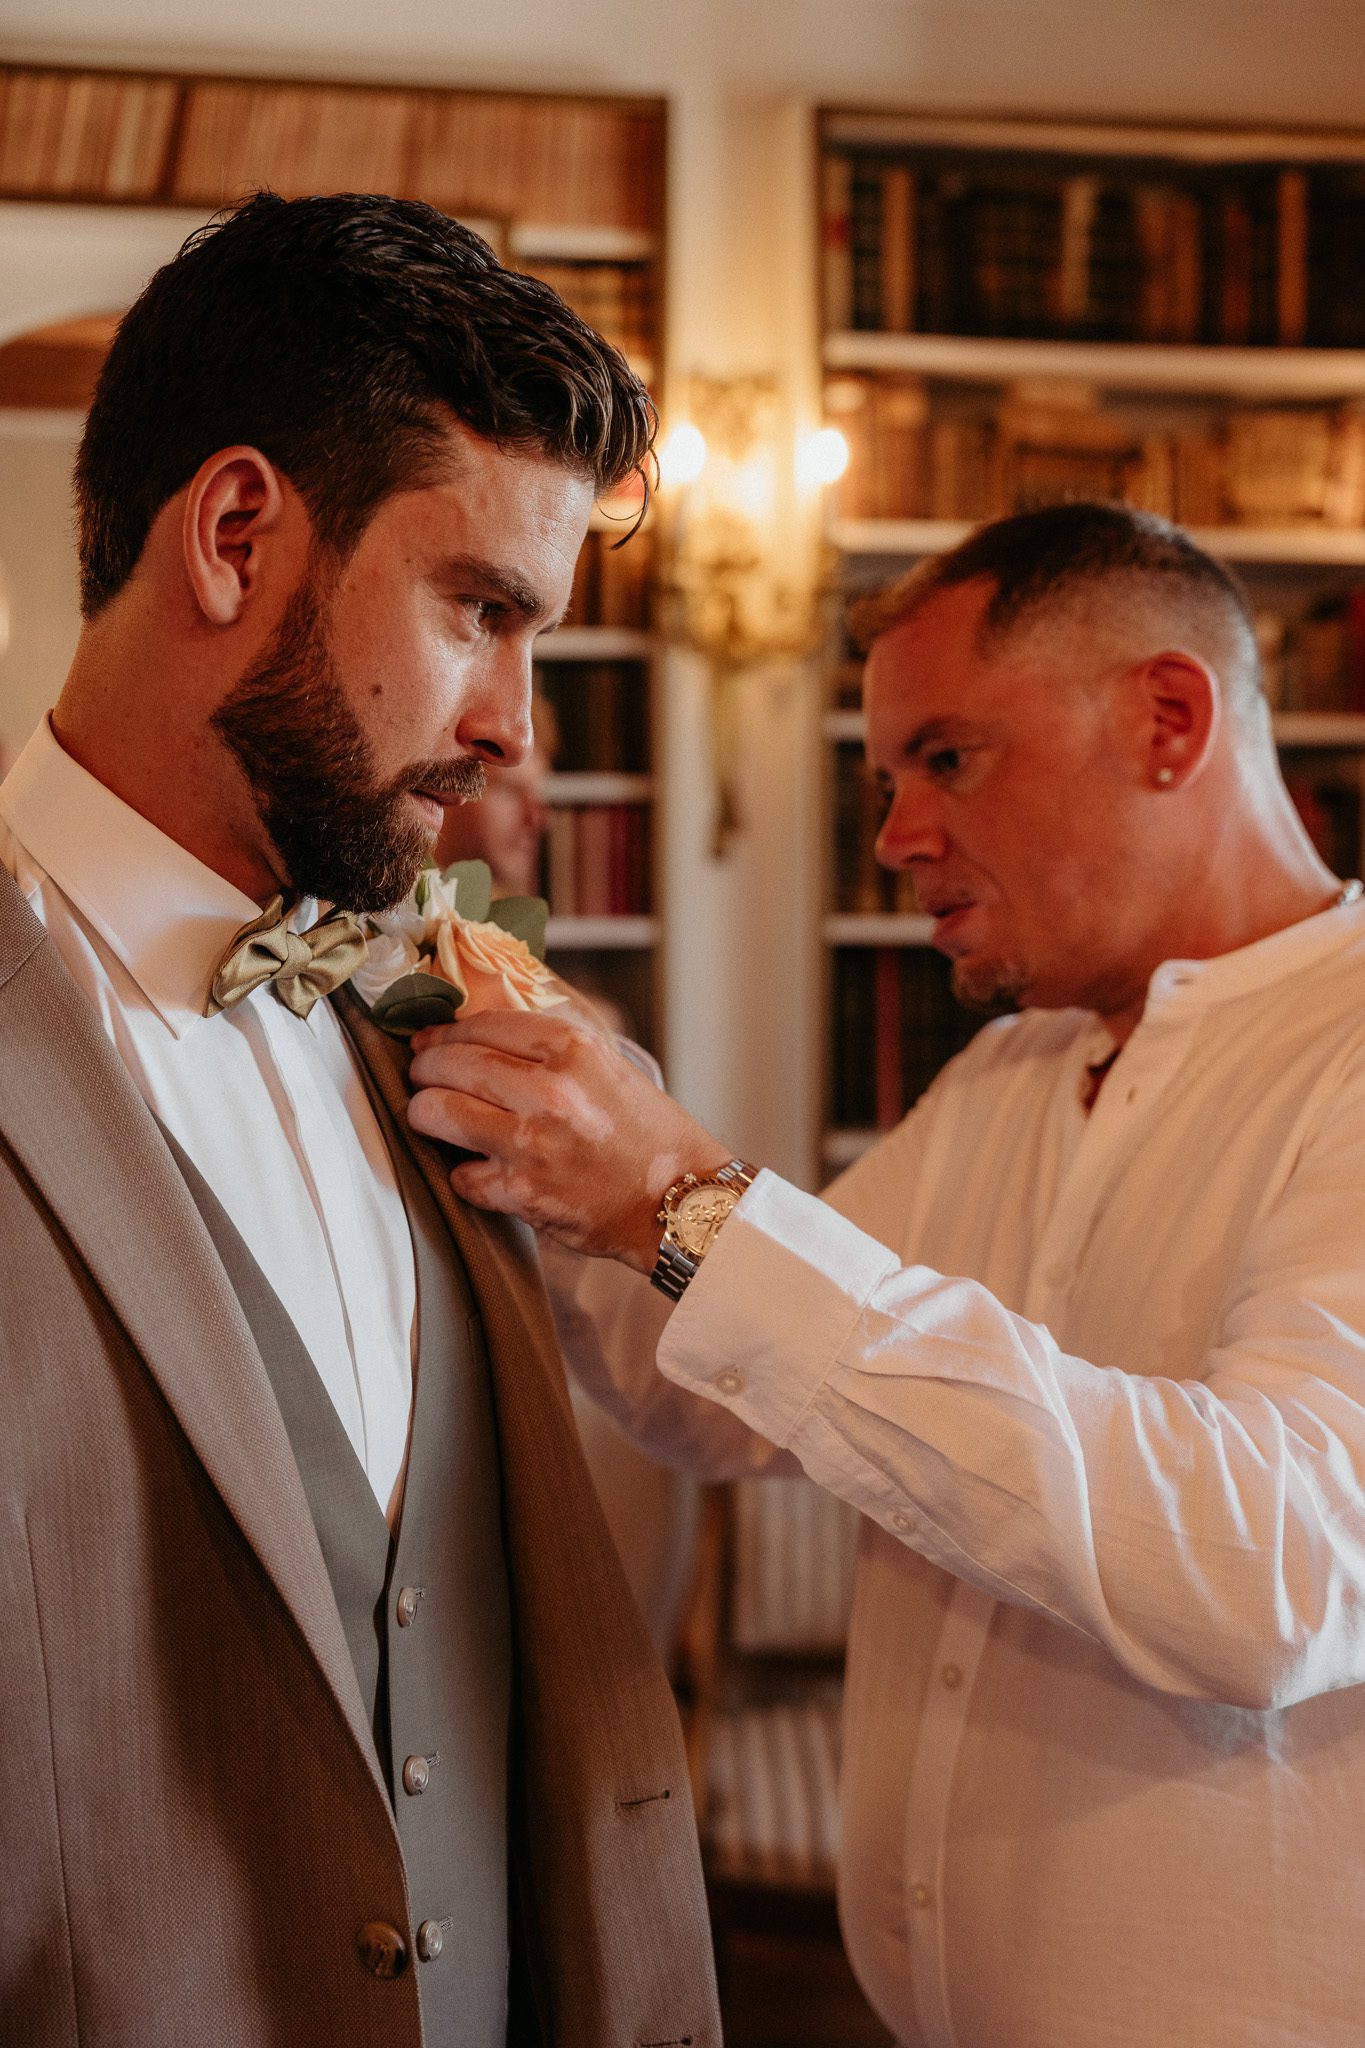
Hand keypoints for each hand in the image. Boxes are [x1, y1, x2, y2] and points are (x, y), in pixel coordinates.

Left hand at [407, 1009, 733, 1271]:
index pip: (482, 1025)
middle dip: (425, 1070)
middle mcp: (549, 1090)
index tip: (433, 1041)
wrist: (679, 1200)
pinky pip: (460, 1175)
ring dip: (425, 1115)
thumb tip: (478, 1038)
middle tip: (422, 1078)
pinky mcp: (521, 1192)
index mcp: (572, 1049)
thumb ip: (549, 1051)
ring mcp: (531, 1143)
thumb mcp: (606, 1068)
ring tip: (431, 1117)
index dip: (447, 1032)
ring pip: (436, 1113)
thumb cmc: (648, 1135)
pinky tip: (481, 1171)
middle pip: (448, 1064)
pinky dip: (466, 1175)